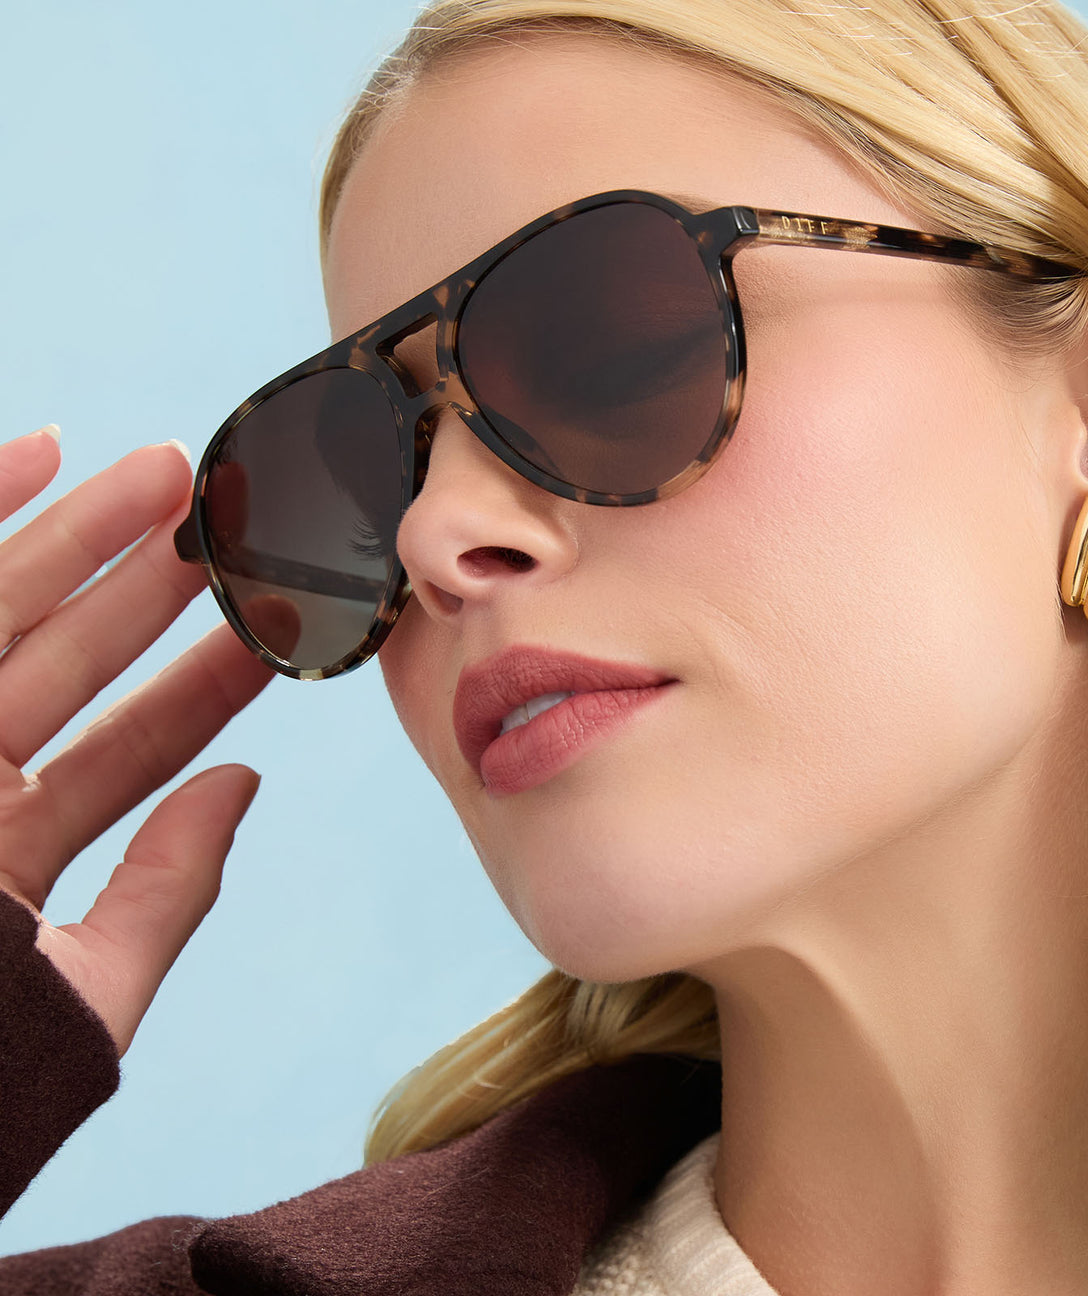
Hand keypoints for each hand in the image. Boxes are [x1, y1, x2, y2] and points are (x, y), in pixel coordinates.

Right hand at [0, 426, 274, 1056]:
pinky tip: (34, 450)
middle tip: (236, 525)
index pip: (132, 748)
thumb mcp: (80, 1000)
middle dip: (150, 590)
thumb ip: (165, 895)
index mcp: (7, 854)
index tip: (275, 631)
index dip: (204, 683)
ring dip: (73, 533)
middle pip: (69, 662)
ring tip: (166, 472)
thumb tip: (242, 789)